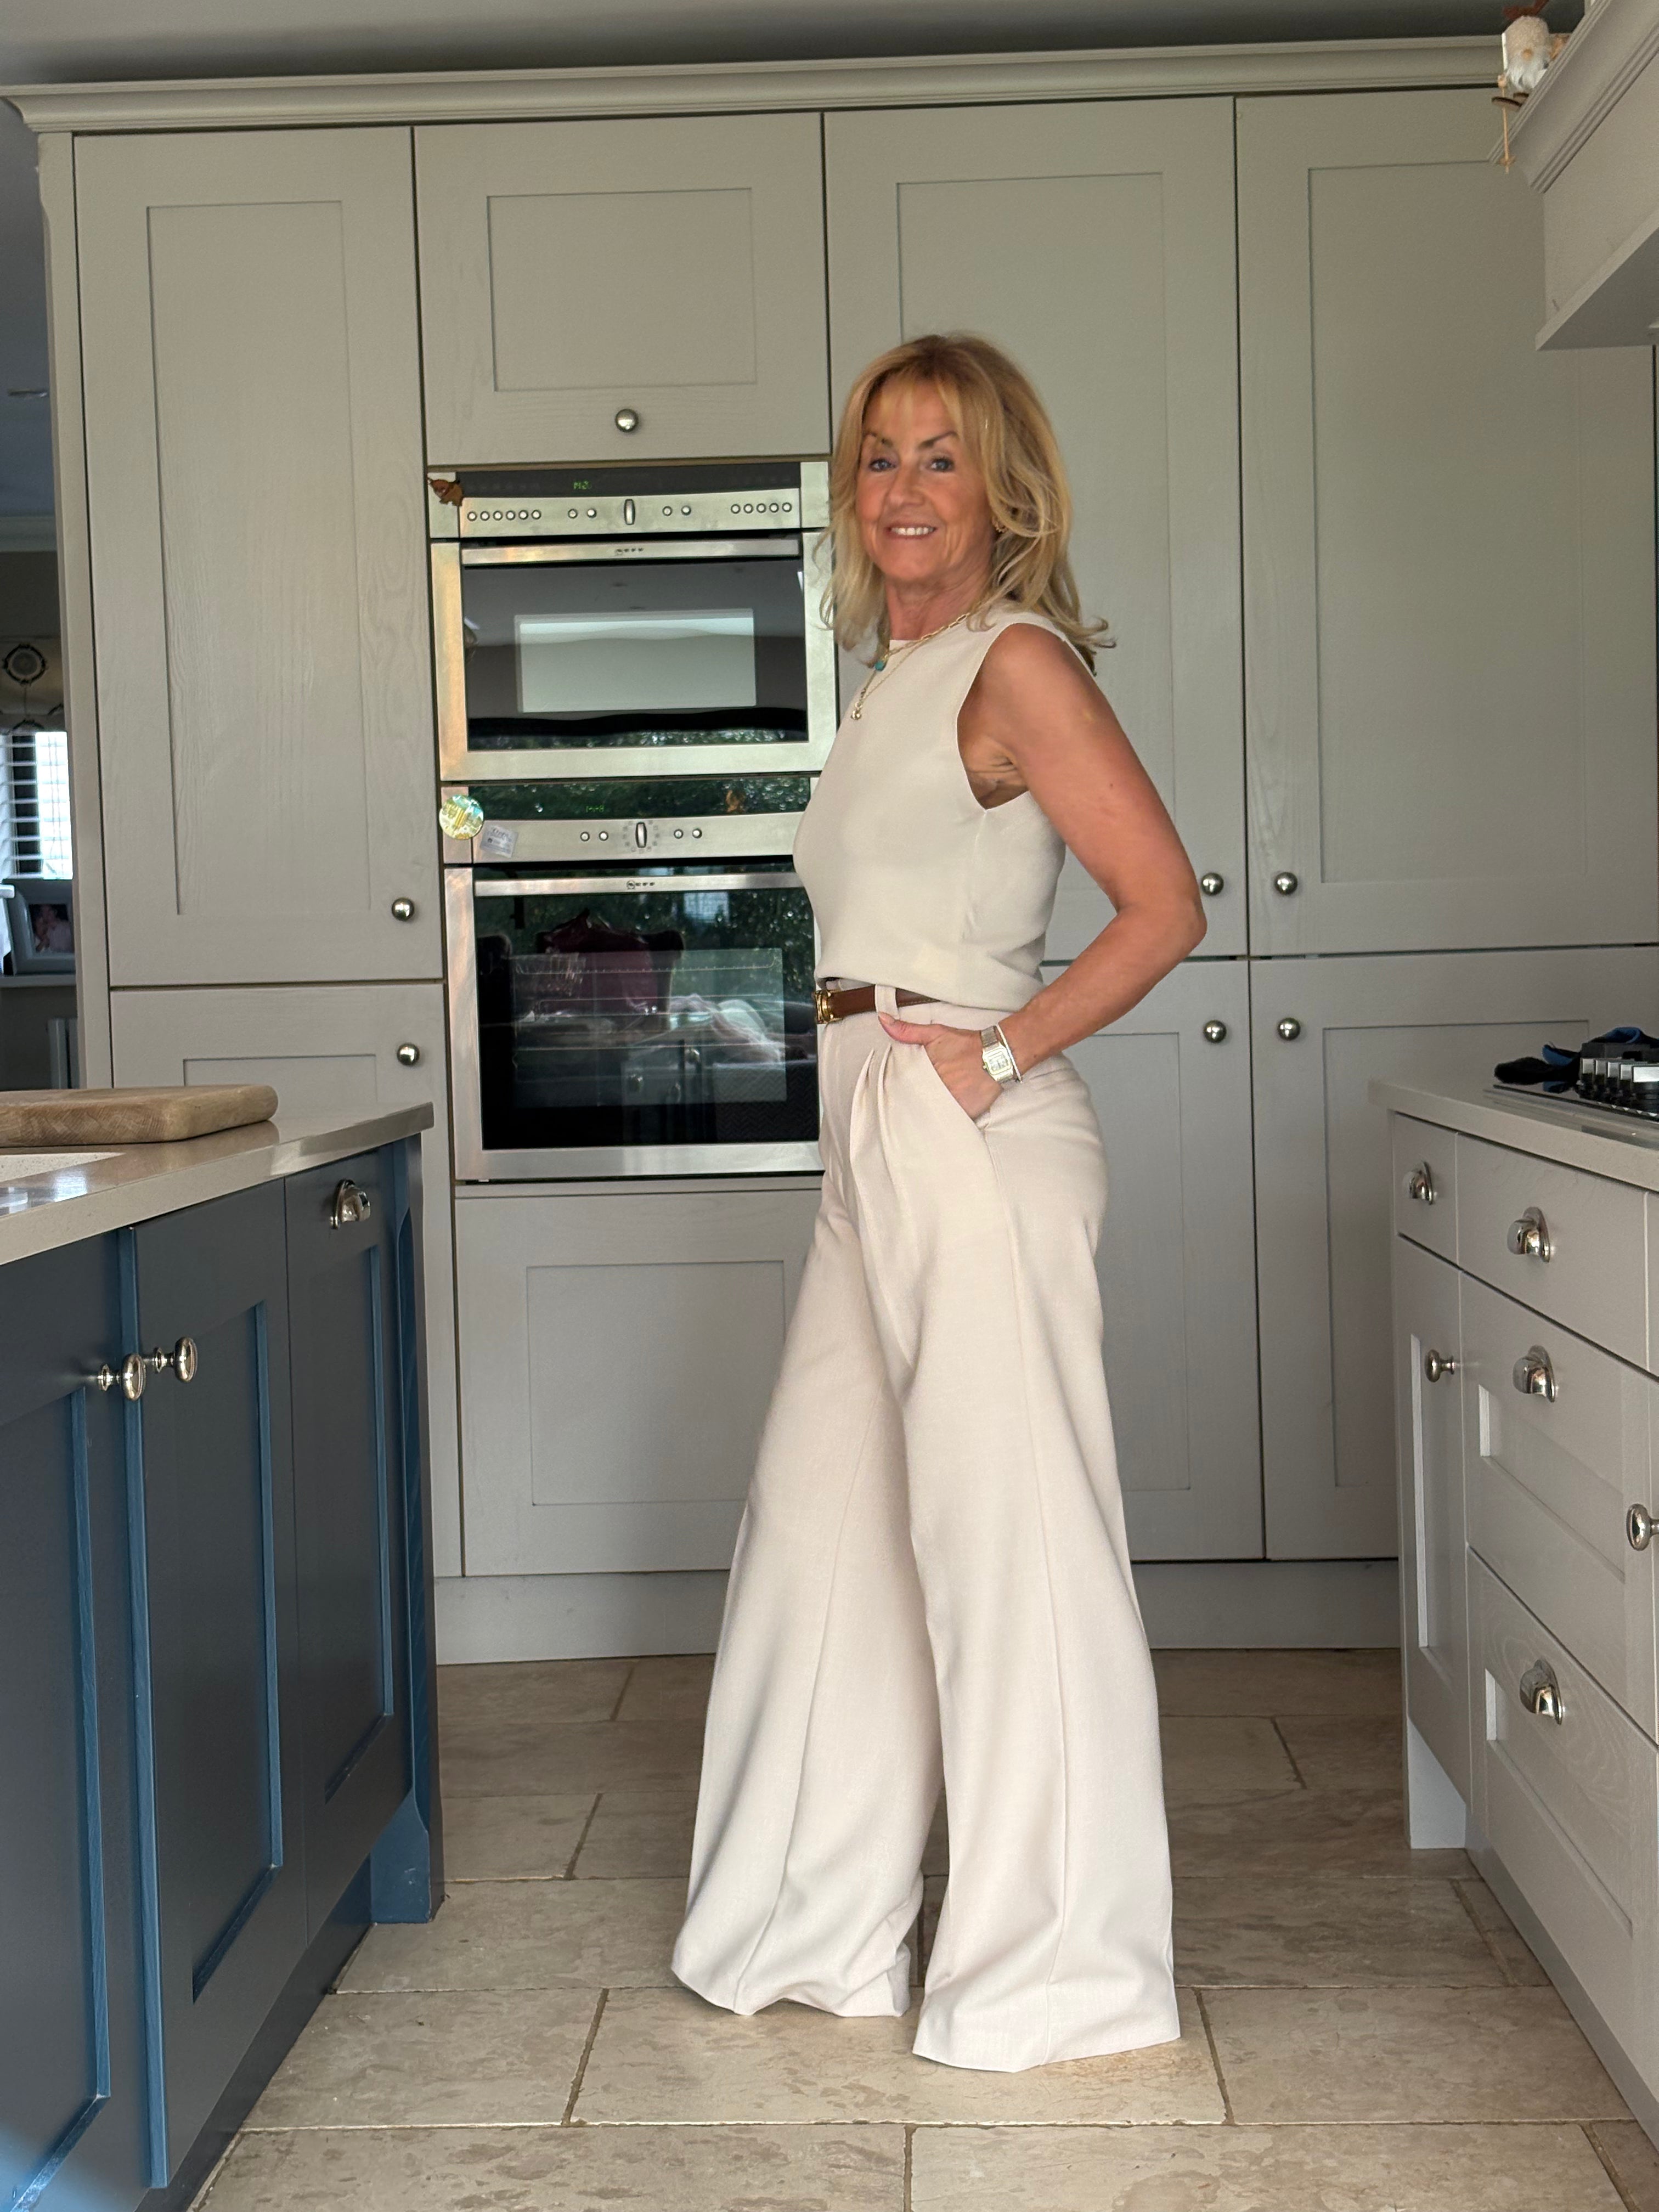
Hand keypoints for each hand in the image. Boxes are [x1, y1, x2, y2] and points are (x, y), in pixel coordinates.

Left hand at [879, 1013, 1001, 1119]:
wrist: (998, 1054)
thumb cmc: (967, 1045)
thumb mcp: (934, 1034)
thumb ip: (907, 1030)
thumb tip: (883, 1019)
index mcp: (924, 1071)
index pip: (903, 1087)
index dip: (898, 1093)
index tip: (894, 1097)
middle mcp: (937, 1088)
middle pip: (915, 1103)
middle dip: (911, 1106)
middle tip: (906, 1110)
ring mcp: (951, 1102)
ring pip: (930, 1115)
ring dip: (926, 1116)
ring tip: (921, 1119)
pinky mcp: (965, 1113)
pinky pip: (949, 1123)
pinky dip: (945, 1123)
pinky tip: (939, 1123)